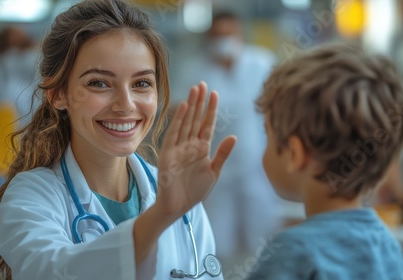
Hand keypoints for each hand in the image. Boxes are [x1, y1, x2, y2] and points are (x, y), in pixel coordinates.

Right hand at [155, 81, 235, 220]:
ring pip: (186, 122)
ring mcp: (178, 147)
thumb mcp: (214, 172)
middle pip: (196, 119)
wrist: (177, 207)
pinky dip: (179, 120)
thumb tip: (234, 136)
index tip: (215, 93)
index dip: (211, 109)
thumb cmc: (194, 191)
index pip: (207, 124)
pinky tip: (184, 107)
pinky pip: (174, 133)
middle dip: (200, 102)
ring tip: (195, 89)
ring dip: (191, 105)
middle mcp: (189, 145)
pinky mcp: (168, 153)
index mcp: (201, 149)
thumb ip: (223, 154)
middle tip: (203, 83)